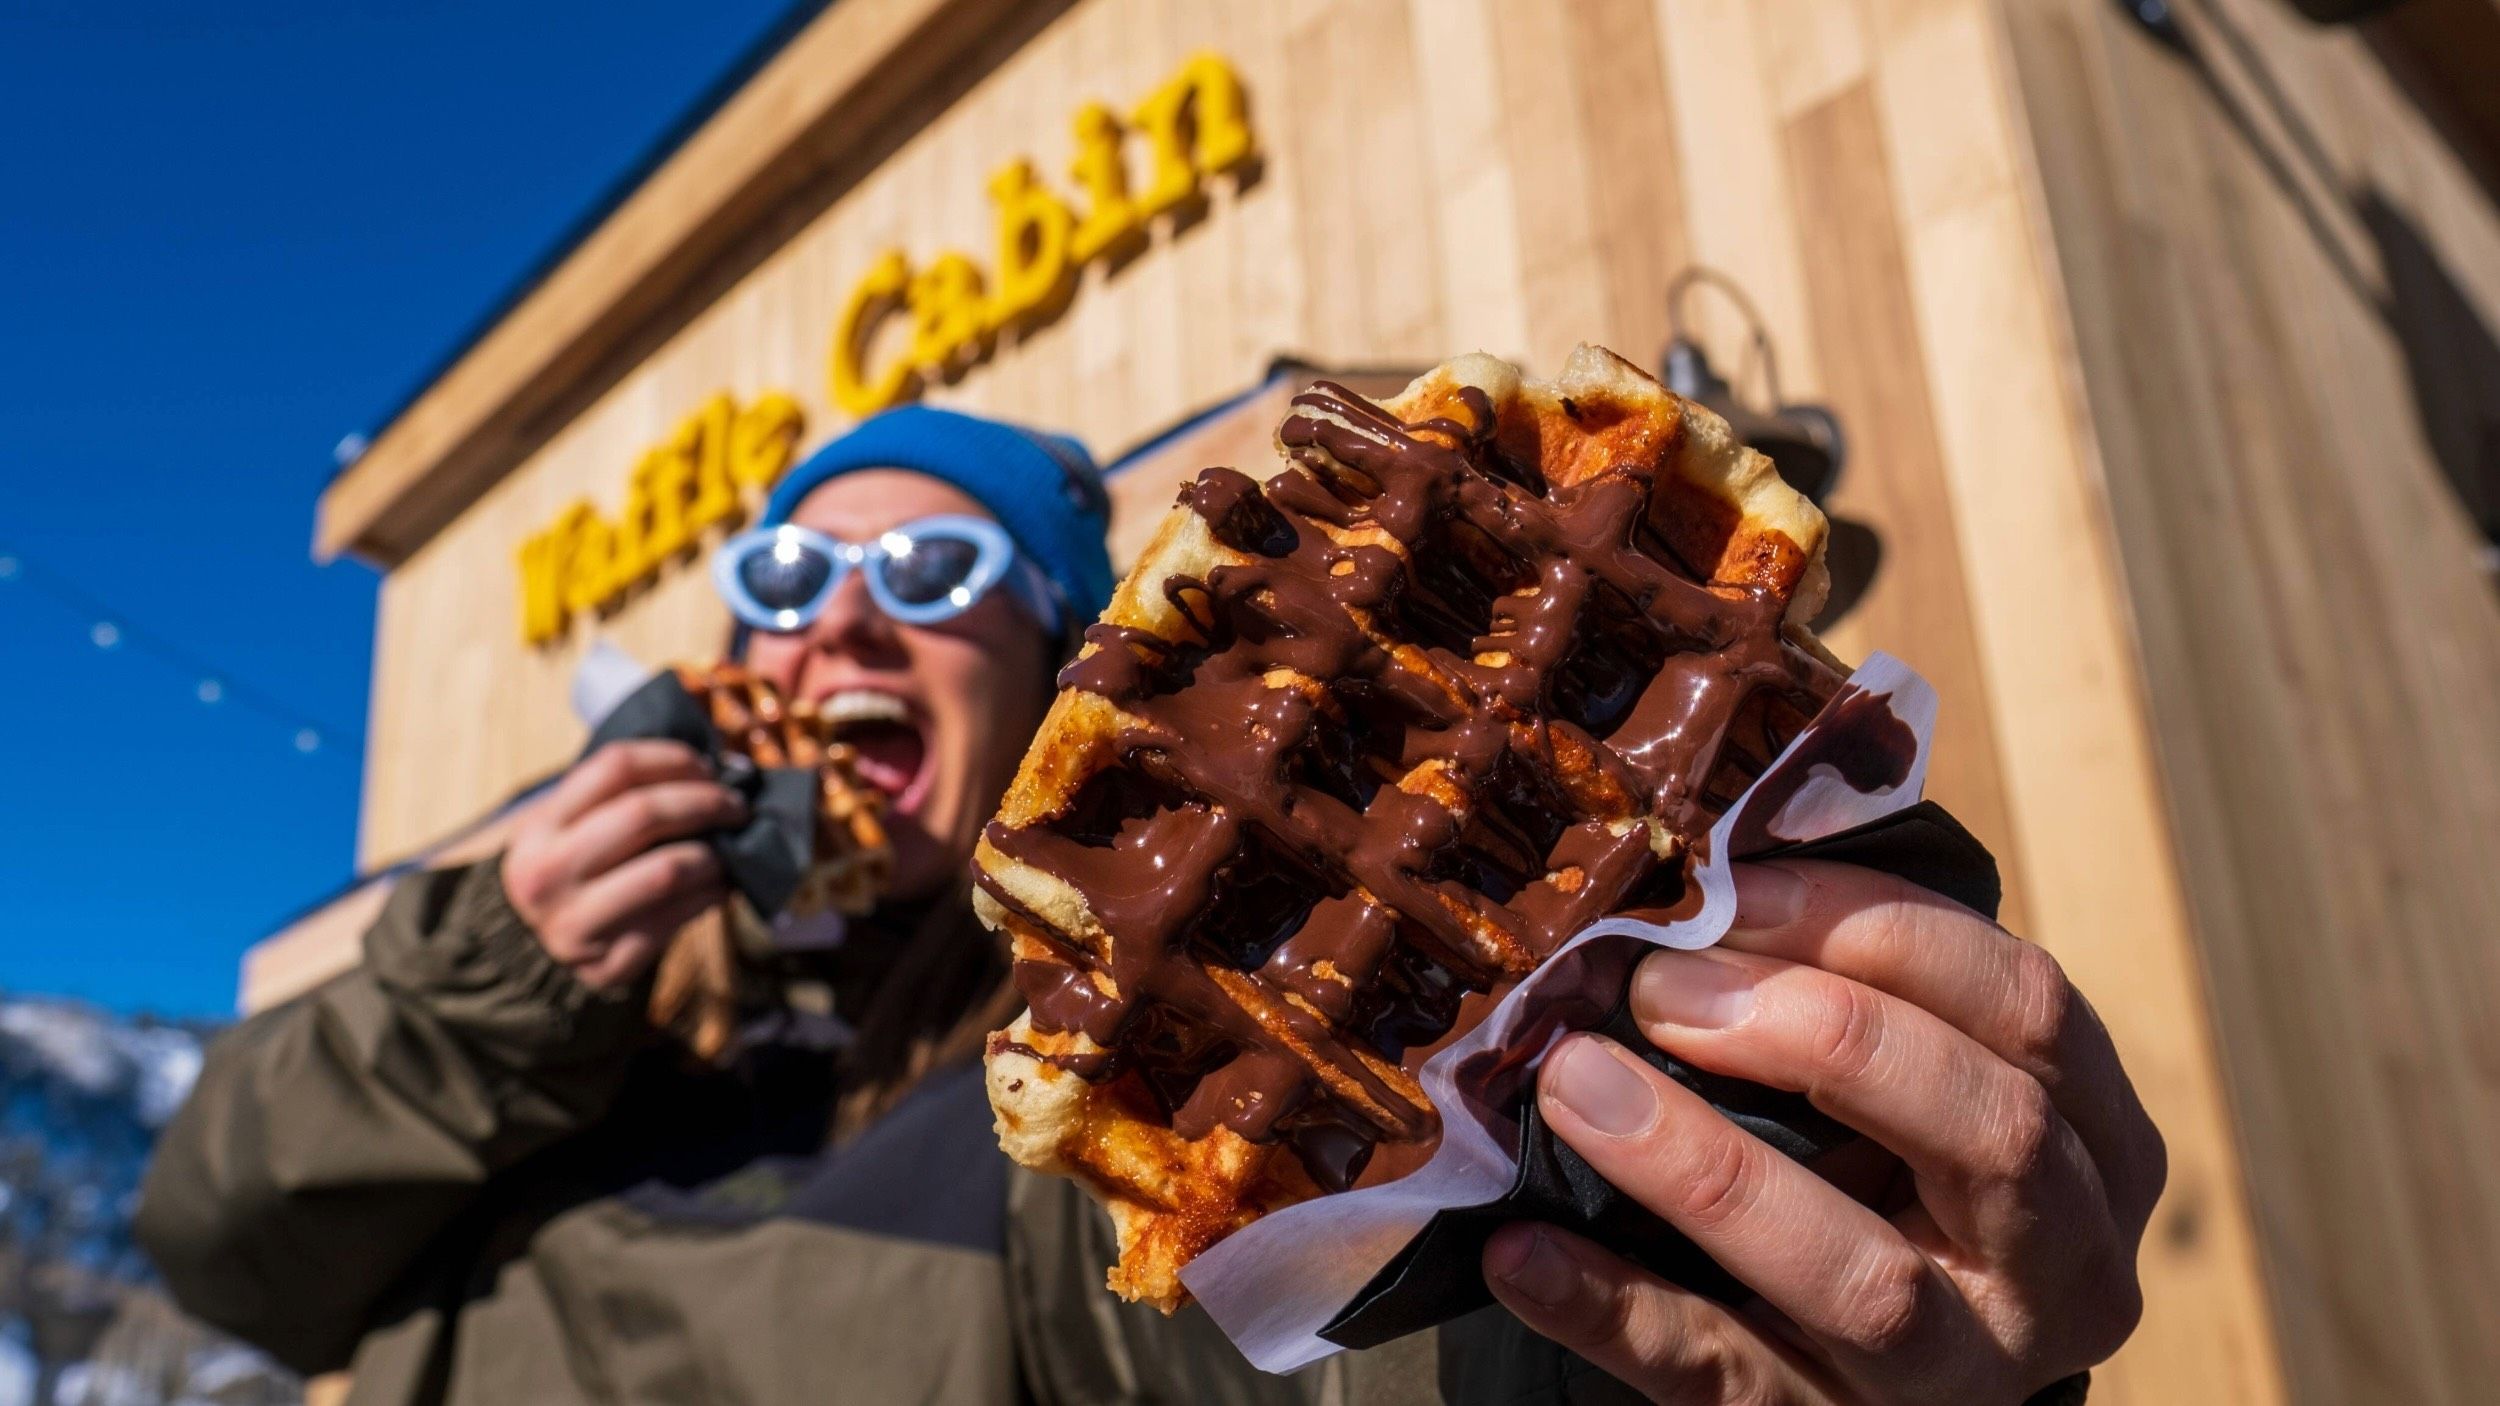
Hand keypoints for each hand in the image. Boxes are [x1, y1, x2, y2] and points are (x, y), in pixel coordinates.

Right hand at [502, 740, 745, 989]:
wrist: (538, 949)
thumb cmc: (575, 869)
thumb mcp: (571, 827)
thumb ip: (623, 795)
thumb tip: (713, 772)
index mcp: (538, 828)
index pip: (615, 767)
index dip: (674, 759)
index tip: (707, 768)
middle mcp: (547, 875)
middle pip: (643, 814)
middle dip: (704, 802)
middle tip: (736, 806)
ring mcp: (575, 923)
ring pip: (667, 871)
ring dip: (713, 854)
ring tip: (731, 849)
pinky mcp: (608, 963)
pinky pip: (678, 917)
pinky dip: (712, 893)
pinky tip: (721, 885)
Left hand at [1484, 861, 2163, 1402]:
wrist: (1868, 1376)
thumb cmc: (1882, 1179)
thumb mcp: (1916, 1088)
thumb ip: (1854, 990)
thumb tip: (1694, 872)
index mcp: (2097, 1144)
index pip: (2024, 1005)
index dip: (1874, 927)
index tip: (1729, 885)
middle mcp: (2060, 1270)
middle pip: (1984, 1127)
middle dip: (1817, 1031)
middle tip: (1658, 982)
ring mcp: (1954, 1377)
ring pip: (1862, 1278)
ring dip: (1706, 1167)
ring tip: (1575, 1085)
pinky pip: (1723, 1379)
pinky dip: (1614, 1310)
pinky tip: (1521, 1250)